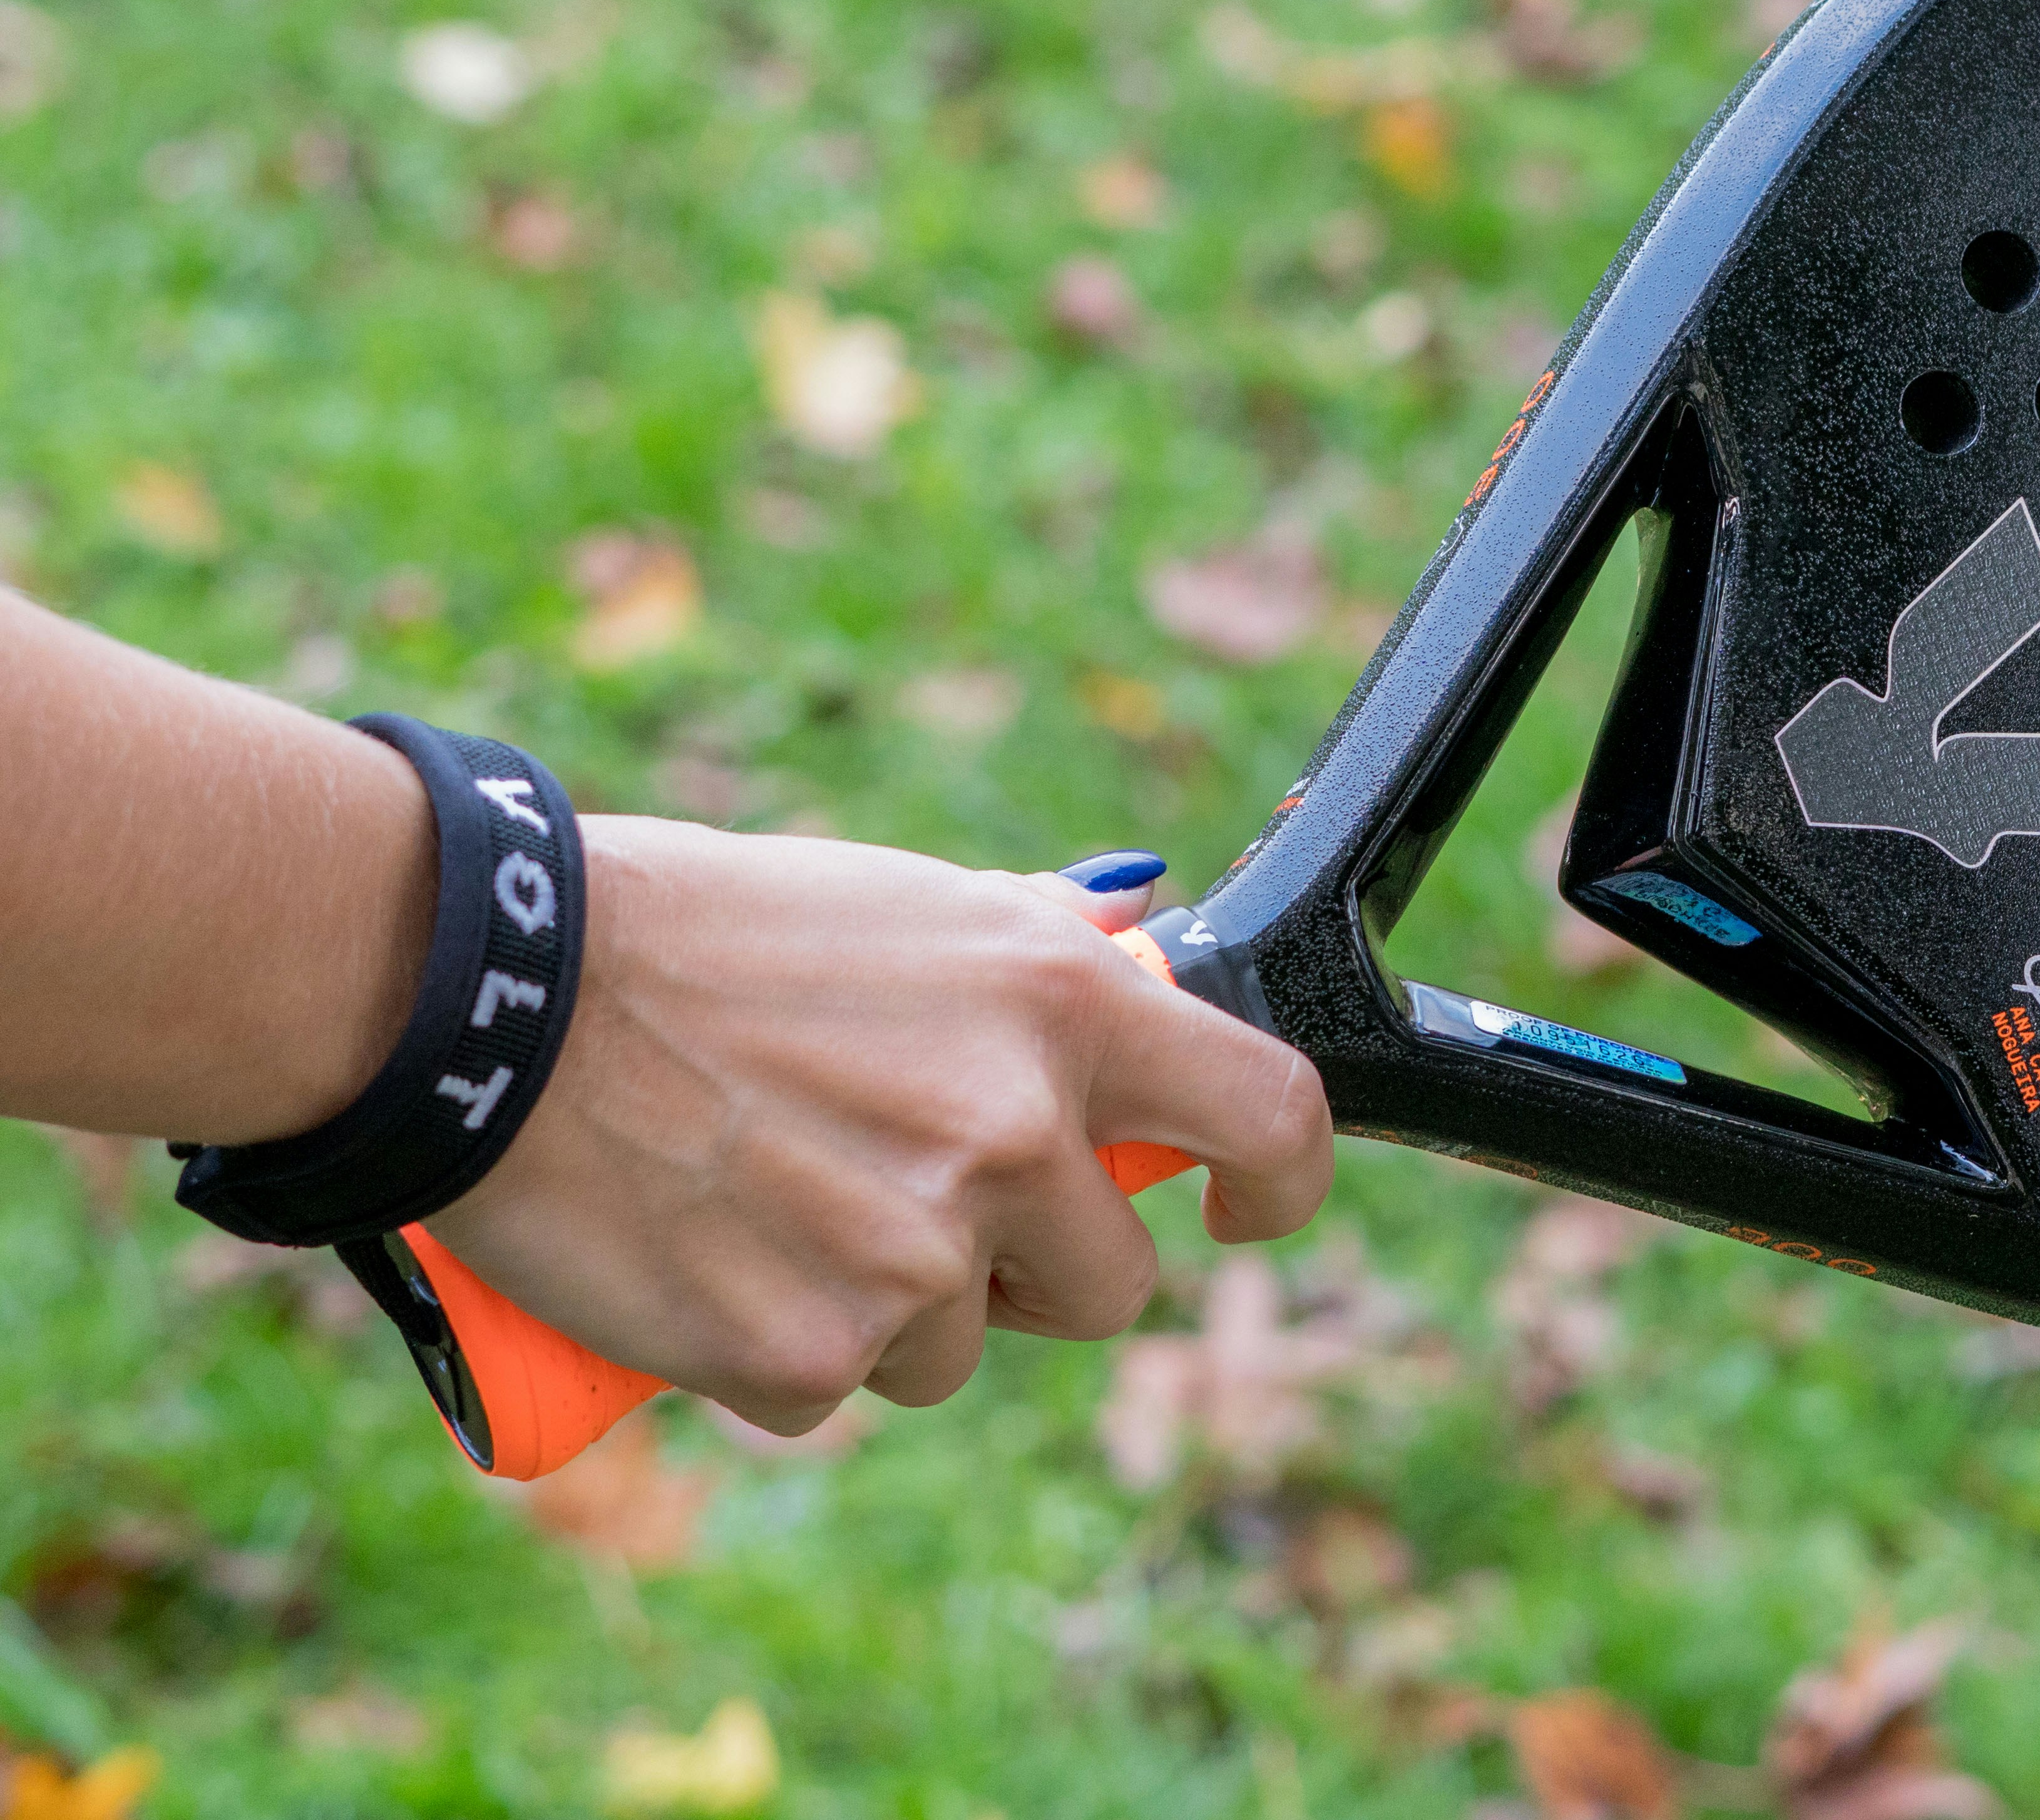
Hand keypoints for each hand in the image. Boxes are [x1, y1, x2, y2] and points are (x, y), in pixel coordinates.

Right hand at [418, 818, 1330, 1432]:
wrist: (507, 1000)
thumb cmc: (711, 936)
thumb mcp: (918, 906)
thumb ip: (1043, 954)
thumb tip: (1146, 951)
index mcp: (1065, 1008)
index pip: (1271, 1115)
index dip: (1278, 1183)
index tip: (1240, 1211)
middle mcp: (1015, 1135)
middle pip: (1111, 1280)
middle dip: (1035, 1264)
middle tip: (917, 1198)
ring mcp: (916, 1257)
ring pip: (965, 1347)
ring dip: (896, 1306)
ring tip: (782, 1198)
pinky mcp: (808, 1352)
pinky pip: (836, 1388)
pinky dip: (781, 1345)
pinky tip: (714, 1250)